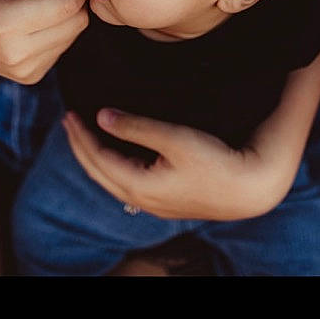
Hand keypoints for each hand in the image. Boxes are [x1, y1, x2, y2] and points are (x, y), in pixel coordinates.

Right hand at [0, 0, 88, 83]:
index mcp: (6, 23)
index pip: (68, 3)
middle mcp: (17, 53)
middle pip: (77, 21)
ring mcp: (25, 70)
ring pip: (74, 35)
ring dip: (66, 14)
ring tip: (38, 0)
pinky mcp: (31, 76)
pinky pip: (63, 47)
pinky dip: (58, 30)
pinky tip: (35, 20)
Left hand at [61, 108, 293, 220]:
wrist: (251, 189)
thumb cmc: (217, 161)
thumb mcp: (175, 139)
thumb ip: (136, 128)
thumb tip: (102, 116)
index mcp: (138, 185)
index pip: (97, 158)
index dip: (81, 136)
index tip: (69, 113)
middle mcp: (142, 199)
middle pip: (98, 172)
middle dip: (81, 147)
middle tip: (68, 122)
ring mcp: (154, 204)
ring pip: (111, 181)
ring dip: (95, 158)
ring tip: (86, 138)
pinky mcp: (167, 202)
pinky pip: (126, 185)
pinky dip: (113, 167)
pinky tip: (116, 157)